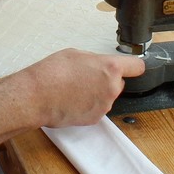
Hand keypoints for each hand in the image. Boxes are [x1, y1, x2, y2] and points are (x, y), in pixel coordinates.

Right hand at [14, 48, 145, 127]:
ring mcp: (104, 106)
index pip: (137, 67)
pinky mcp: (94, 118)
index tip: (130, 66)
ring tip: (75, 88)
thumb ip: (94, 60)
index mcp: (110, 68)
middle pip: (119, 82)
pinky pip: (97, 108)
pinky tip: (72, 99)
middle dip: (107, 79)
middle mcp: (111, 88)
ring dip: (97, 92)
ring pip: (107, 96)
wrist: (36, 96)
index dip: (133, 65)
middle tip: (87, 75)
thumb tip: (98, 65)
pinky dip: (88, 104)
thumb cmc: (52, 73)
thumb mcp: (76, 54)